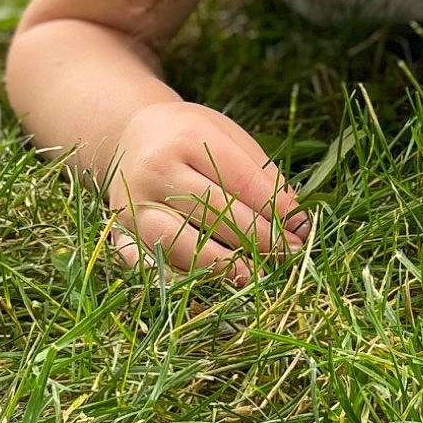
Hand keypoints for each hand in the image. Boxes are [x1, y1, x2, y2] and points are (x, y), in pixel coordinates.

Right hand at [107, 100, 310, 283]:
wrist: (129, 137)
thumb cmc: (189, 136)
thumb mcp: (225, 135)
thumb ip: (259, 171)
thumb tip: (293, 216)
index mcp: (188, 137)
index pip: (240, 180)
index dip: (275, 208)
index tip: (301, 227)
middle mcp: (157, 170)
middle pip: (215, 212)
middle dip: (259, 237)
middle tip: (291, 253)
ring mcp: (135, 203)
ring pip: (181, 241)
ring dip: (222, 264)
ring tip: (255, 275)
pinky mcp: (121, 232)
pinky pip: (144, 263)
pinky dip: (172, 278)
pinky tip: (201, 287)